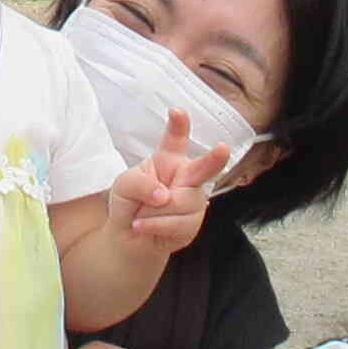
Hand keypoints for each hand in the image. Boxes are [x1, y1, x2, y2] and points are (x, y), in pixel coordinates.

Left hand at [105, 110, 231, 256]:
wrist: (129, 237)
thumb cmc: (129, 202)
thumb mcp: (124, 185)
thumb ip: (141, 183)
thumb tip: (164, 195)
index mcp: (168, 159)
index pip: (175, 139)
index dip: (178, 125)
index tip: (176, 111)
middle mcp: (185, 176)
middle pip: (203, 167)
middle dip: (215, 158)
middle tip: (223, 148)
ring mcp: (193, 200)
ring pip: (180, 203)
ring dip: (154, 212)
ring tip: (144, 214)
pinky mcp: (193, 223)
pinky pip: (177, 223)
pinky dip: (154, 225)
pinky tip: (144, 225)